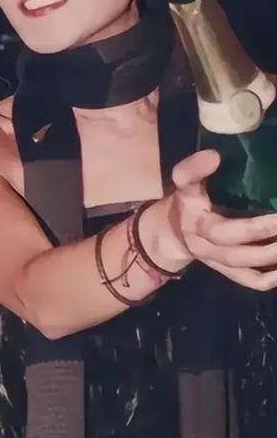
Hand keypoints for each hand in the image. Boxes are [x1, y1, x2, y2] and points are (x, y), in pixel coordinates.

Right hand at [144, 150, 276, 290]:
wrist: (171, 232)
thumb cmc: (186, 202)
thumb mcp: (183, 183)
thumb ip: (193, 169)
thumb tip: (215, 157)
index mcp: (196, 224)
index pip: (219, 229)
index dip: (253, 227)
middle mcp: (205, 246)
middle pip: (235, 253)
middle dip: (267, 242)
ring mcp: (216, 261)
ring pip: (244, 268)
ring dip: (271, 258)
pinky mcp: (227, 271)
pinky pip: (249, 280)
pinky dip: (270, 279)